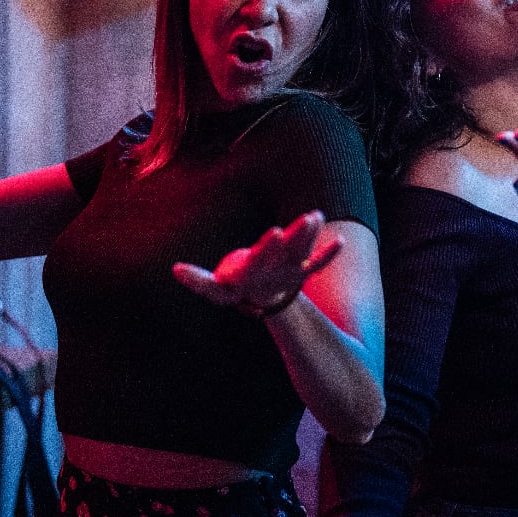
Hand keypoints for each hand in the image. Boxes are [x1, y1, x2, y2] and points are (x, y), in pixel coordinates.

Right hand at [173, 210, 341, 316]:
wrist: (259, 300)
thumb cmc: (233, 286)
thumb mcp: (215, 288)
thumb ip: (198, 280)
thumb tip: (176, 270)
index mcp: (252, 273)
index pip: (261, 258)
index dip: (269, 246)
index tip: (277, 231)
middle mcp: (274, 272)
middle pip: (287, 254)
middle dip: (297, 237)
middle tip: (307, 219)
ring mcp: (289, 272)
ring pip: (302, 254)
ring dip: (311, 237)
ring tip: (317, 216)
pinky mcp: (302, 271)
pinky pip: (317, 264)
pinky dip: (328, 255)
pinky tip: (341, 242)